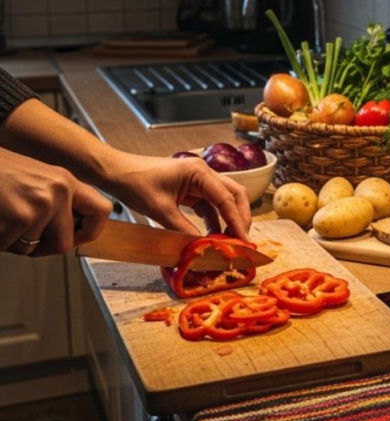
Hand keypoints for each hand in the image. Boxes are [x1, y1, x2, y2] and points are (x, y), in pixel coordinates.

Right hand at [0, 148, 111, 255]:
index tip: (77, 237)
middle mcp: (58, 192)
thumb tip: (74, 231)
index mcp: (66, 181)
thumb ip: (57, 201)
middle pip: (65, 244)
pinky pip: (9, 246)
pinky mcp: (18, 218)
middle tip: (23, 235)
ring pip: (32, 248)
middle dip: (42, 247)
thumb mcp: (37, 179)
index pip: (102, 211)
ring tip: (3, 215)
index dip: (91, 231)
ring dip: (13, 241)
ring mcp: (39, 206)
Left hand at [104, 154, 251, 240]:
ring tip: (230, 240)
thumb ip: (184, 229)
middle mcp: (203, 173)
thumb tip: (202, 248)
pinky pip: (208, 204)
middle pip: (233, 194)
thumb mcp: (160, 211)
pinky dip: (213, 219)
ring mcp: (198, 180)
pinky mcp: (190, 188)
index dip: (237, 221)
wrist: (115, 172)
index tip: (243, 240)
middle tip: (242, 239)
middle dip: (240, 217)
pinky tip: (212, 234)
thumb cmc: (135, 184)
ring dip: (228, 219)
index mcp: (199, 172)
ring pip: (223, 199)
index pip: (226, 199)